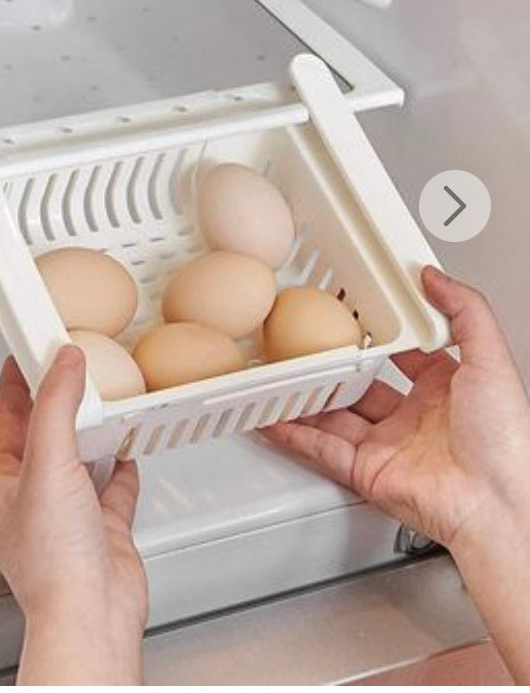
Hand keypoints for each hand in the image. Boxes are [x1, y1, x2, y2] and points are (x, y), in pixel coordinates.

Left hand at [0, 346, 146, 684]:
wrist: (93, 613)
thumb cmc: (53, 559)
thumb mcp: (48, 462)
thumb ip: (55, 405)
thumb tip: (62, 363)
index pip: (3, 415)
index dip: (17, 380)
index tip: (28, 348)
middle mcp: (28, 495)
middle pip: (40, 432)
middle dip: (57, 399)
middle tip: (72, 366)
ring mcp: (64, 513)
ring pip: (75, 457)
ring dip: (90, 429)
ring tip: (103, 400)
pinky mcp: (99, 528)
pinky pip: (108, 487)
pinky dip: (117, 467)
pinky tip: (126, 451)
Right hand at [264, 266, 529, 682]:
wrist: (496, 504)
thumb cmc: (507, 443)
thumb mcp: (492, 359)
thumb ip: (465, 312)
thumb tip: (434, 277)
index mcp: (445, 392)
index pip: (403, 356)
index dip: (378, 337)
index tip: (354, 317)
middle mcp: (414, 420)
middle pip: (360, 386)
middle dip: (332, 368)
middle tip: (305, 345)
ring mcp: (386, 446)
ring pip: (333, 417)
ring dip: (306, 400)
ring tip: (280, 377)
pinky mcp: (365, 472)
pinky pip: (320, 450)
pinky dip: (293, 435)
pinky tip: (274, 419)